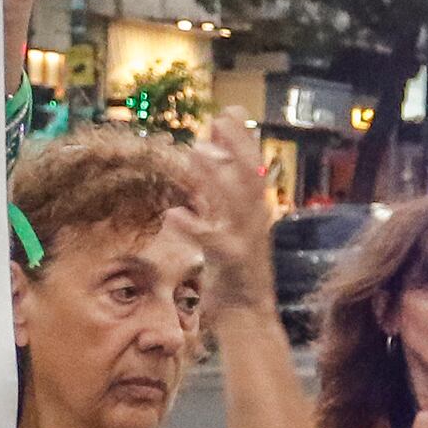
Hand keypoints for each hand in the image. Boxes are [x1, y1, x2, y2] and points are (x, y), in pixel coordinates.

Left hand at [168, 113, 276, 318]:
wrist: (247, 315)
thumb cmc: (233, 273)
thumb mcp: (226, 230)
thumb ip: (217, 201)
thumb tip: (206, 165)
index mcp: (254, 212)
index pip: (252, 168)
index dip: (242, 140)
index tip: (229, 112)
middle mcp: (255, 221)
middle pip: (250, 176)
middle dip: (237, 145)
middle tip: (220, 118)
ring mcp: (246, 240)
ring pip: (235, 202)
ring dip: (215, 176)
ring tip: (195, 152)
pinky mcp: (233, 262)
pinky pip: (213, 240)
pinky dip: (193, 226)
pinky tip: (173, 214)